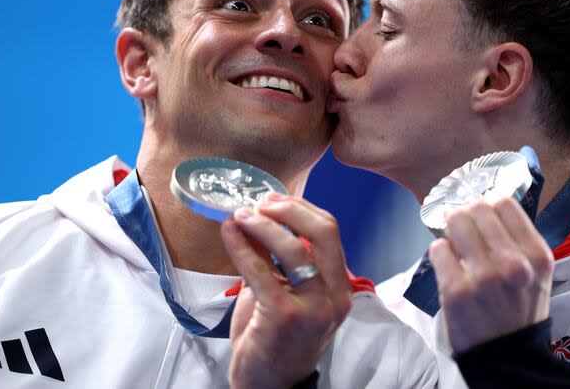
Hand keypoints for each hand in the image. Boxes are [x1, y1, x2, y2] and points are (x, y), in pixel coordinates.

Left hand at [220, 193, 352, 388]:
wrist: (269, 386)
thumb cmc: (276, 338)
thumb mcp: (286, 293)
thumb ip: (278, 259)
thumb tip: (257, 216)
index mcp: (340, 287)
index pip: (330, 232)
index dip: (301, 208)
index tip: (274, 199)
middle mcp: (335, 296)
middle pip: (323, 232)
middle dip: (289, 209)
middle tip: (260, 202)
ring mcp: (313, 307)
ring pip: (293, 247)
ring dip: (262, 224)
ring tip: (240, 215)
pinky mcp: (283, 316)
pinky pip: (260, 270)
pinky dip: (242, 245)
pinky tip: (229, 233)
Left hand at [428, 194, 553, 352]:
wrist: (507, 354)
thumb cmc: (519, 307)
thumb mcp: (534, 272)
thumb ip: (516, 238)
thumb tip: (483, 201)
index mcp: (536, 255)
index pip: (504, 203)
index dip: (487, 201)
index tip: (480, 209)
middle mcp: (513, 263)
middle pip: (477, 209)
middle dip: (465, 212)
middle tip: (461, 222)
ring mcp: (483, 277)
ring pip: (455, 223)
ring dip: (451, 229)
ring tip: (455, 241)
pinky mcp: (456, 290)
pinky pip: (438, 249)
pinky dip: (440, 252)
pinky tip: (449, 264)